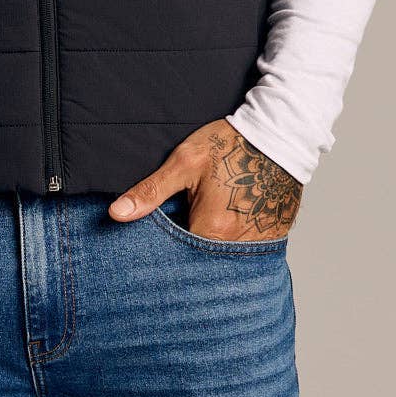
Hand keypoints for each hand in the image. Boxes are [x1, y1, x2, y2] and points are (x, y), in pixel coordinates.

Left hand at [107, 118, 302, 241]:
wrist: (279, 133)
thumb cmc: (230, 144)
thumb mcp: (184, 161)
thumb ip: (151, 191)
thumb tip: (116, 213)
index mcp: (211, 229)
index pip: (177, 259)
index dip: (165, 252)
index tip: (158, 242)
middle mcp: (236, 245)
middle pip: (201, 262)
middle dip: (188, 254)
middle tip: (185, 222)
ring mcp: (258, 243)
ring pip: (224, 257)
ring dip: (211, 250)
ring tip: (208, 220)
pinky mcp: (273, 237)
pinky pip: (246, 250)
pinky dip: (234, 243)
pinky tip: (229, 221)